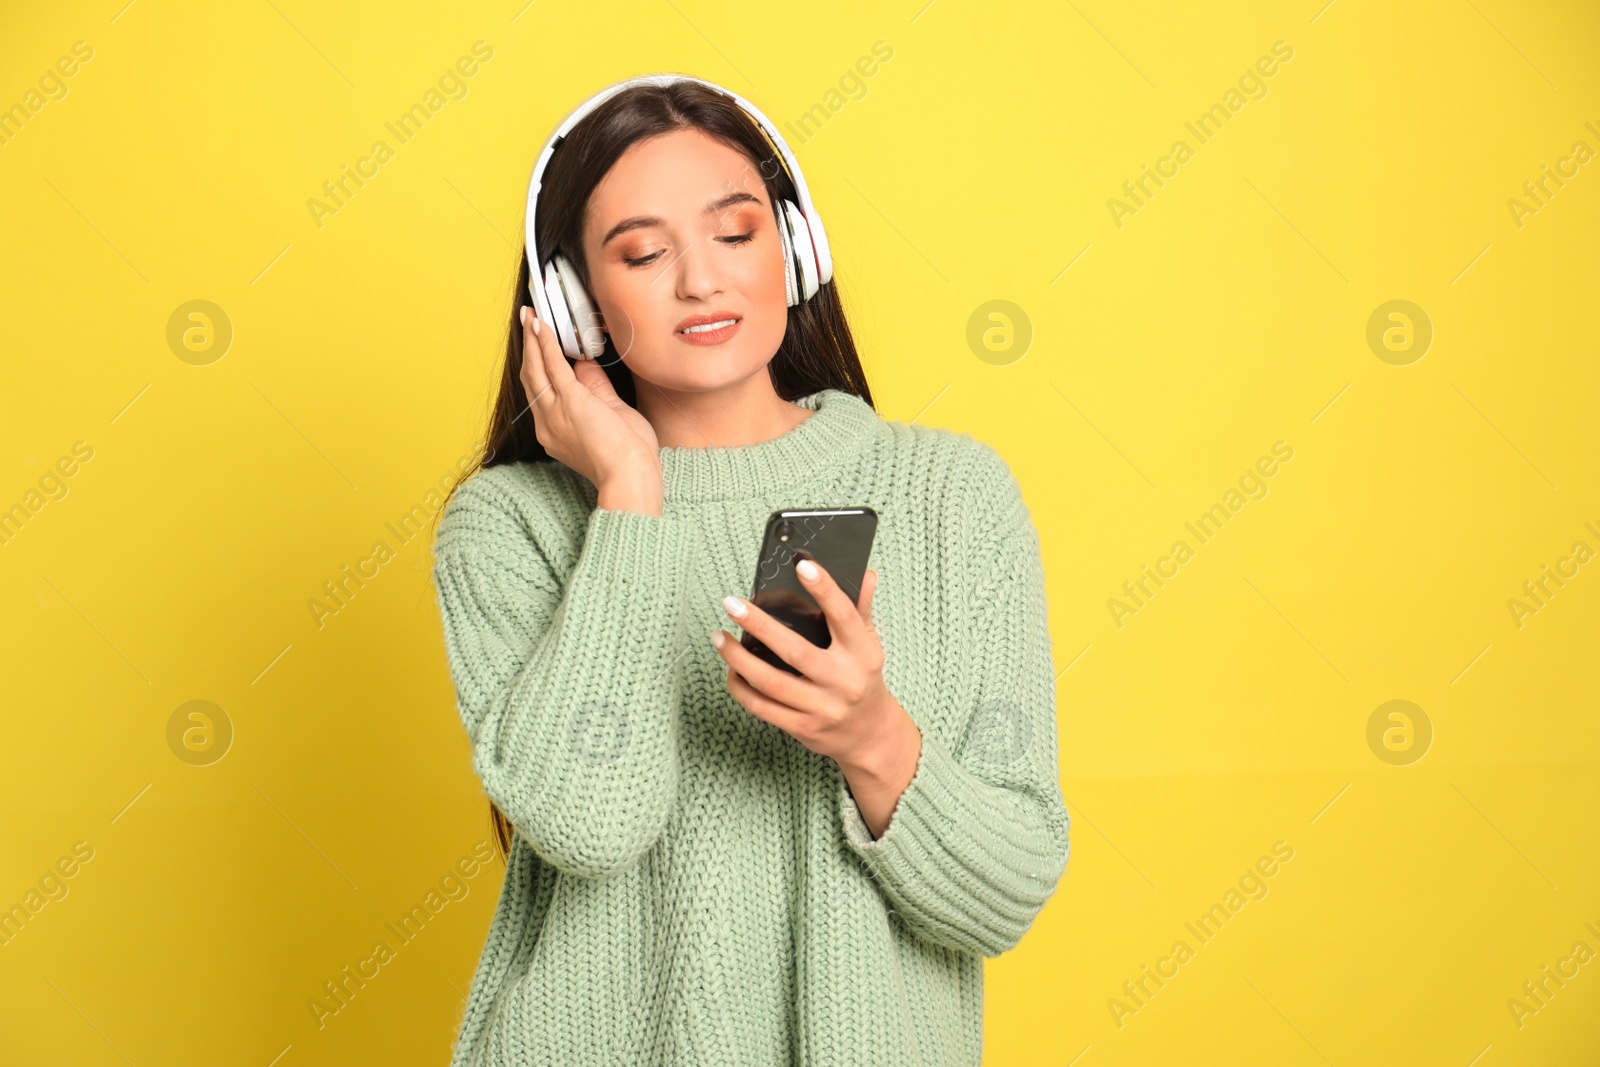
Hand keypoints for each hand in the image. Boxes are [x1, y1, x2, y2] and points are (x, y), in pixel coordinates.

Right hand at [519, 305, 660, 498]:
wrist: (630, 476)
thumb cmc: (627, 456)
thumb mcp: (610, 414)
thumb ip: (595, 388)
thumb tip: (584, 364)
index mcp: (554, 431)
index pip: (541, 391)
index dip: (537, 365)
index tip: (537, 343)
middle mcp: (547, 424)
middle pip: (531, 378)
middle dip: (528, 347)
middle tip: (527, 321)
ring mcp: (554, 414)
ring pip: (536, 370)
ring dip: (532, 340)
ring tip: (530, 317)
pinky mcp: (570, 402)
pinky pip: (553, 366)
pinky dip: (546, 344)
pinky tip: (542, 327)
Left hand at [709, 561, 920, 814]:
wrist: (869, 734)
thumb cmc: (863, 678)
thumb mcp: (869, 644)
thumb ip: (861, 609)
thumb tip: (865, 573)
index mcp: (861, 654)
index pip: (844, 616)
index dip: (825, 590)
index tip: (803, 565)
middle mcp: (842, 681)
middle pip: (794, 650)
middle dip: (759, 625)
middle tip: (732, 603)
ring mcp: (821, 707)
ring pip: (771, 681)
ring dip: (738, 658)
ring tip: (719, 636)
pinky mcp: (802, 728)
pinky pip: (763, 707)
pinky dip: (741, 687)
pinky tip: (730, 669)